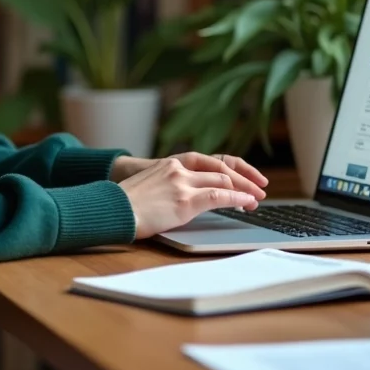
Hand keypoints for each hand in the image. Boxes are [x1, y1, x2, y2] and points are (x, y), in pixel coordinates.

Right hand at [117, 157, 259, 239]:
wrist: (112, 209)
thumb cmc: (124, 203)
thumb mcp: (148, 186)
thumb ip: (167, 186)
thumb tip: (179, 200)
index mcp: (169, 163)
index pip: (208, 160)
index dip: (228, 169)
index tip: (241, 176)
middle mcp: (178, 168)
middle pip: (220, 169)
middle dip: (242, 180)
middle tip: (257, 189)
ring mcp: (182, 183)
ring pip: (223, 181)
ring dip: (243, 190)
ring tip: (256, 198)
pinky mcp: (185, 201)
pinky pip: (219, 196)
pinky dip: (238, 199)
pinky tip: (247, 203)